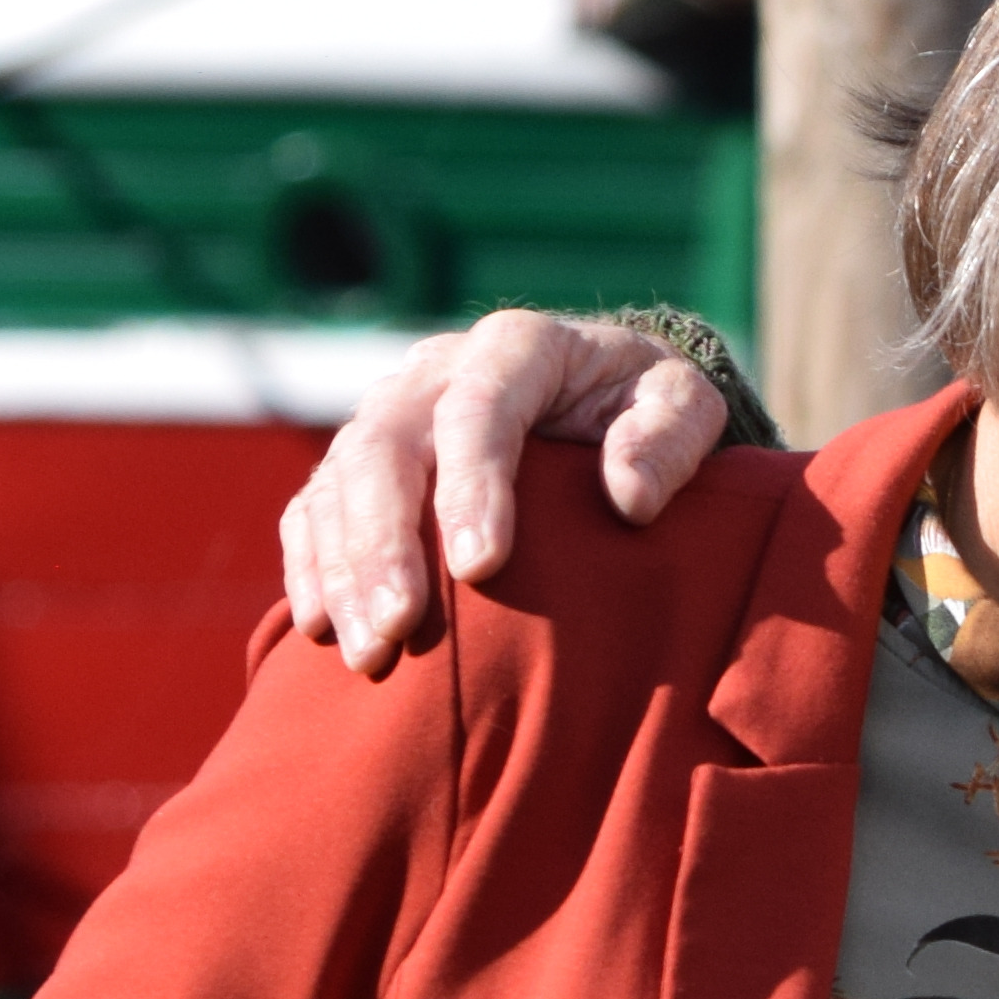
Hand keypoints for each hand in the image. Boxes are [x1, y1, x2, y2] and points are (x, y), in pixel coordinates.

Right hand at [280, 310, 736, 676]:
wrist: (598, 396)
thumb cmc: (646, 410)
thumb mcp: (686, 405)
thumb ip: (668, 437)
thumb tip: (630, 498)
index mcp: (518, 347)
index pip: (480, 406)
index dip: (472, 485)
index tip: (481, 567)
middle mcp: (436, 369)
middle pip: (385, 444)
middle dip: (385, 541)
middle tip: (400, 627)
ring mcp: (390, 412)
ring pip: (339, 480)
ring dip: (344, 569)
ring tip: (369, 651)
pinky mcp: (359, 461)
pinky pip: (314, 506)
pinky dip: (311, 564)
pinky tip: (321, 626)